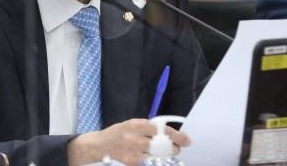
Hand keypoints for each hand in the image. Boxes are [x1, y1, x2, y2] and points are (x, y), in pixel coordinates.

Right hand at [67, 118, 189, 165]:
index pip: (162, 130)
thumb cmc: (118, 133)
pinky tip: (156, 159)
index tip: (186, 140)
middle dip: (174, 148)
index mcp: (137, 124)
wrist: (100, 145)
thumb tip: (167, 133)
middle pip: (163, 145)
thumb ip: (148, 128)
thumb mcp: (131, 124)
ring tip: (168, 154)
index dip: (177, 136)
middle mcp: (136, 138)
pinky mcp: (132, 163)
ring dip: (167, 156)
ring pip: (159, 156)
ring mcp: (134, 152)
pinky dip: (156, 161)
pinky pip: (150, 163)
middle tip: (177, 148)